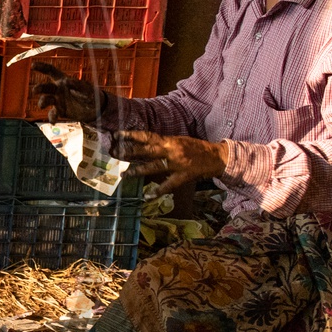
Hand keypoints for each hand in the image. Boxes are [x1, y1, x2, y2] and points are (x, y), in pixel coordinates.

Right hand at [30, 62, 116, 123]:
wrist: (95, 109)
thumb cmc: (91, 95)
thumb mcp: (87, 89)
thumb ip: (78, 85)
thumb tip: (67, 81)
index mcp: (63, 80)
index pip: (51, 72)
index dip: (42, 67)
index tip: (32, 65)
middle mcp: (58, 90)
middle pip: (46, 87)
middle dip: (39, 88)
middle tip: (35, 90)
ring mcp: (57, 101)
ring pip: (46, 100)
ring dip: (42, 102)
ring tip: (42, 105)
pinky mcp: (60, 111)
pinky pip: (53, 114)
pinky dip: (52, 117)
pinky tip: (53, 121)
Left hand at [112, 130, 229, 192]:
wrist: (217, 157)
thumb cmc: (196, 148)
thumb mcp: (178, 141)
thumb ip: (163, 143)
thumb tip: (144, 144)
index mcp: (170, 141)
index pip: (147, 136)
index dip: (131, 135)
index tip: (117, 135)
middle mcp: (171, 151)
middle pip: (146, 151)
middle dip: (129, 152)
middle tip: (114, 153)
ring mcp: (177, 164)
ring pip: (153, 167)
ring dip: (138, 171)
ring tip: (124, 174)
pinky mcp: (183, 176)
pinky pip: (168, 185)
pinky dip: (157, 191)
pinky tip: (147, 196)